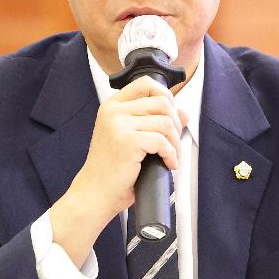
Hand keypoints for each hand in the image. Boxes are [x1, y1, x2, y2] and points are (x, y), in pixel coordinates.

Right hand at [51, 77, 186, 264]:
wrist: (94, 194)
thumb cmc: (112, 170)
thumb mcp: (133, 139)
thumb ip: (154, 122)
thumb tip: (184, 113)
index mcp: (112, 105)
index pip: (146, 84)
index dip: (166, 96)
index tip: (172, 116)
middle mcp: (114, 110)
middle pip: (162, 102)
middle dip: (176, 124)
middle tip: (174, 142)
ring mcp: (119, 124)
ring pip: (166, 121)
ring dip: (175, 142)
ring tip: (172, 156)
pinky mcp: (127, 141)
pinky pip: (162, 140)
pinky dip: (172, 154)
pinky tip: (169, 164)